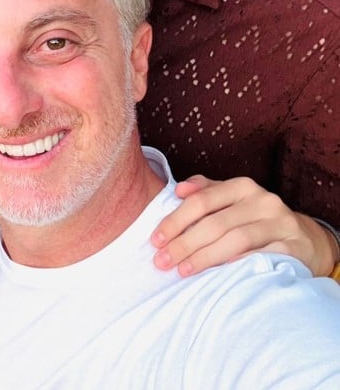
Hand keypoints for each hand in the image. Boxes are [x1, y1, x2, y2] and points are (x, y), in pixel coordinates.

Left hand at [150, 175, 337, 276]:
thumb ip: (205, 191)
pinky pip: (261, 256)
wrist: (304, 238)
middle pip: (215, 223)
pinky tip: (219, 275)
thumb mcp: (231, 200)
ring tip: (183, 270)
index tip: (156, 240)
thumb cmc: (255, 218)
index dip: (175, 220)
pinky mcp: (294, 247)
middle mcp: (262, 200)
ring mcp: (280, 223)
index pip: (201, 201)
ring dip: (205, 257)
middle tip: (162, 261)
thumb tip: (178, 190)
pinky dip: (238, 264)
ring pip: (235, 240)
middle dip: (184, 244)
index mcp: (241, 186)